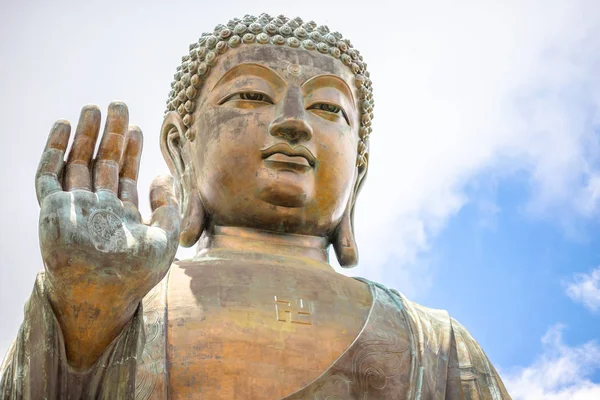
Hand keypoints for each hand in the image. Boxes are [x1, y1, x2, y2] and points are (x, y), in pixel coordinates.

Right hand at [35, 102, 179, 368]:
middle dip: (110, 134)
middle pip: (101, 162)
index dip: (131, 151)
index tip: (139, 128)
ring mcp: (73, 207)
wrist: (103, 295)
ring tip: (93, 108)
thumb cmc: (136, 274)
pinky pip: (48, 175)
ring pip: (77, 162)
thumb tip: (165, 175)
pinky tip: (62, 127)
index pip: (124, 175)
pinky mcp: (51, 208)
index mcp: (121, 215)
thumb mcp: (165, 237)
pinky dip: (54, 151)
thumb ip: (169, 206)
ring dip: (84, 135)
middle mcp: (96, 208)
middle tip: (117, 105)